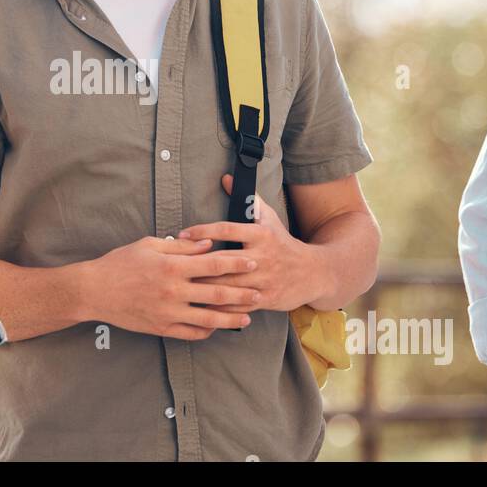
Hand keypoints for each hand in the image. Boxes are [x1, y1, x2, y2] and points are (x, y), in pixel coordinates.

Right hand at [79, 235, 260, 339]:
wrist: (94, 290)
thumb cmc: (121, 263)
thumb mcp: (150, 245)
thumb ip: (182, 246)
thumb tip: (209, 244)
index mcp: (172, 266)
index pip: (214, 264)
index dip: (236, 263)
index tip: (252, 262)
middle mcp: (174, 291)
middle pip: (218, 293)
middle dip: (243, 293)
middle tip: (260, 292)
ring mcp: (169, 312)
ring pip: (209, 318)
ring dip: (232, 318)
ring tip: (247, 317)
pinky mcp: (161, 328)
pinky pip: (191, 333)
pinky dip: (207, 331)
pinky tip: (217, 328)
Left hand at [177, 174, 325, 312]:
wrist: (313, 272)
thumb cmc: (283, 243)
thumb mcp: (269, 218)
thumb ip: (248, 199)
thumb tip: (226, 178)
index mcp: (261, 234)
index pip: (227, 229)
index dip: (203, 231)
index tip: (183, 234)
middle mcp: (263, 256)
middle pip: (224, 260)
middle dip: (198, 264)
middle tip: (173, 264)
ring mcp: (265, 279)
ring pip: (229, 285)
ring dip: (205, 287)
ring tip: (181, 286)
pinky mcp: (266, 299)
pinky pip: (238, 305)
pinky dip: (219, 307)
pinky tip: (201, 307)